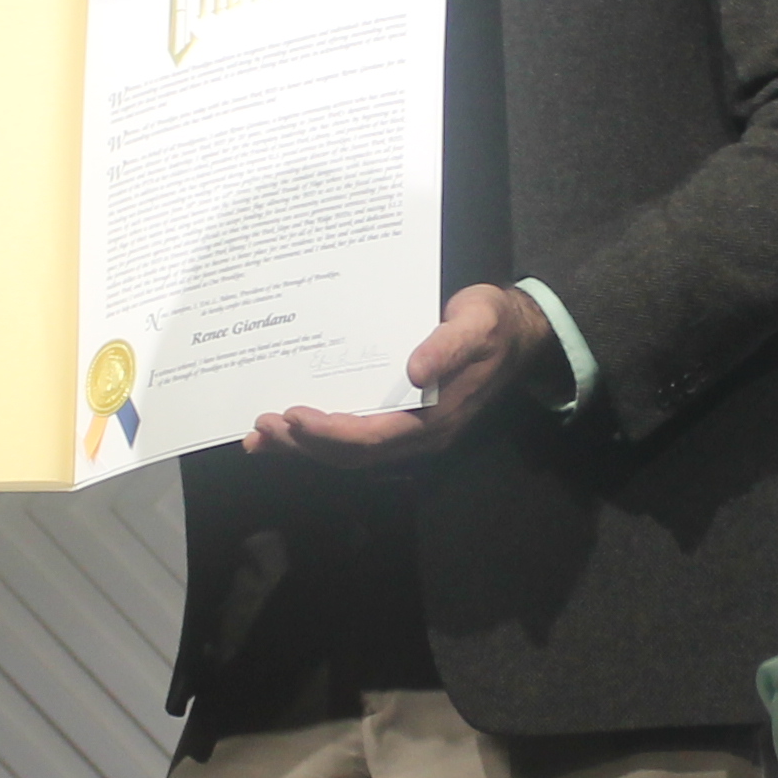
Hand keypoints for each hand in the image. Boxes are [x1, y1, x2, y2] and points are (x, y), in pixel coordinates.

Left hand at [243, 284, 553, 468]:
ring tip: (261, 436)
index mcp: (433, 419)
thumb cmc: (492, 323)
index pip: (372, 437)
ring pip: (348, 453)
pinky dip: (319, 438)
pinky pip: (355, 439)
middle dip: (304, 445)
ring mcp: (409, 434)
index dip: (330, 432)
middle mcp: (418, 436)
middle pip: (351, 455)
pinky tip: (292, 428)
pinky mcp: (401, 422)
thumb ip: (447, 347)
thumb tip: (415, 372)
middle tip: (261, 427)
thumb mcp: (476, 324)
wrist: (516, 333)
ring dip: (304, 447)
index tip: (293, 415)